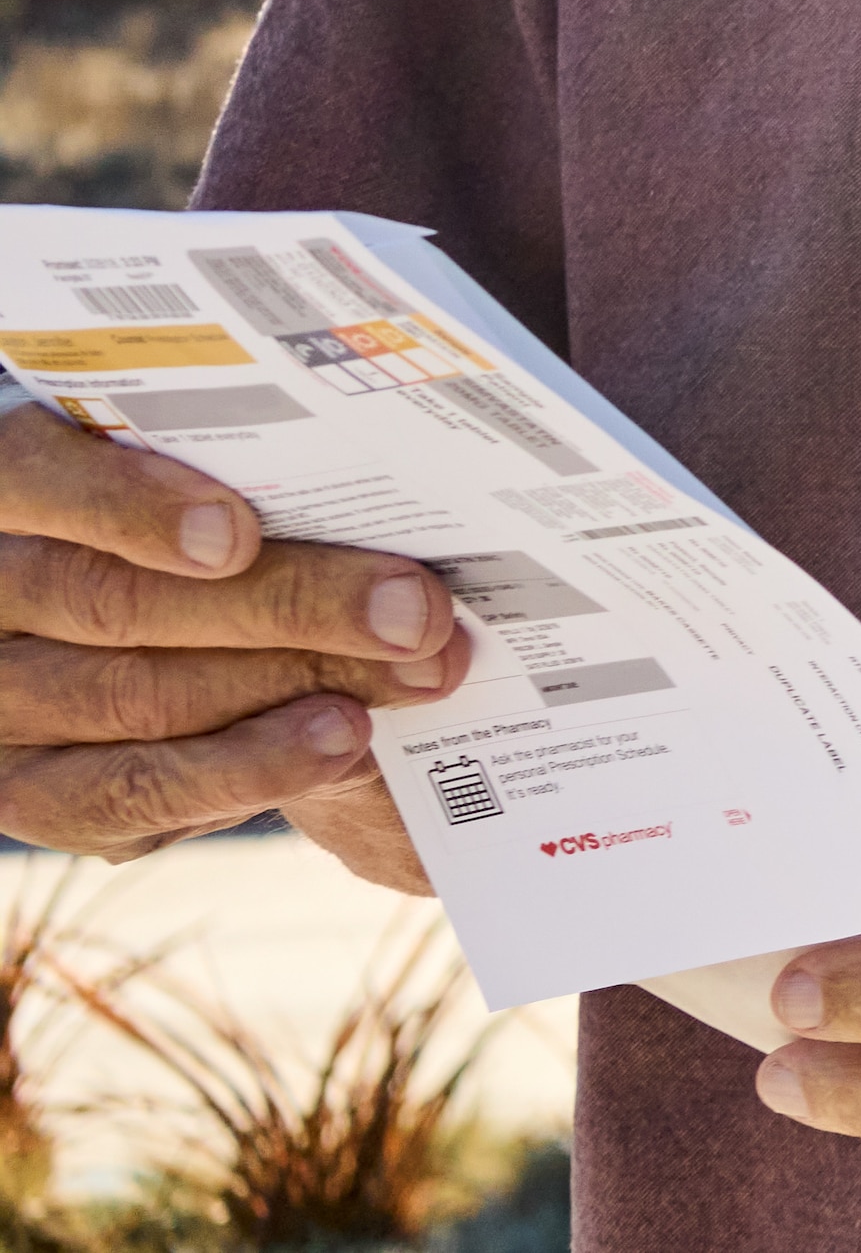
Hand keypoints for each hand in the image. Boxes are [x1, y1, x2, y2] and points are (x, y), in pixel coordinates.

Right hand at [0, 400, 469, 860]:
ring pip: (136, 698)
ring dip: (293, 686)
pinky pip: (132, 793)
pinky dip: (249, 768)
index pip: (33, 477)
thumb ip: (250, 469)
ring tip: (412, 675)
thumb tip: (394, 491)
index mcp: (8, 489)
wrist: (163, 633)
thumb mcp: (204, 473)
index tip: (235, 533)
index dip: (127, 506)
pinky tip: (342, 741)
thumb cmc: (202, 517)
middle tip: (418, 610)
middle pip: (116, 602)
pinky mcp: (30, 793)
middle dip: (286, 605)